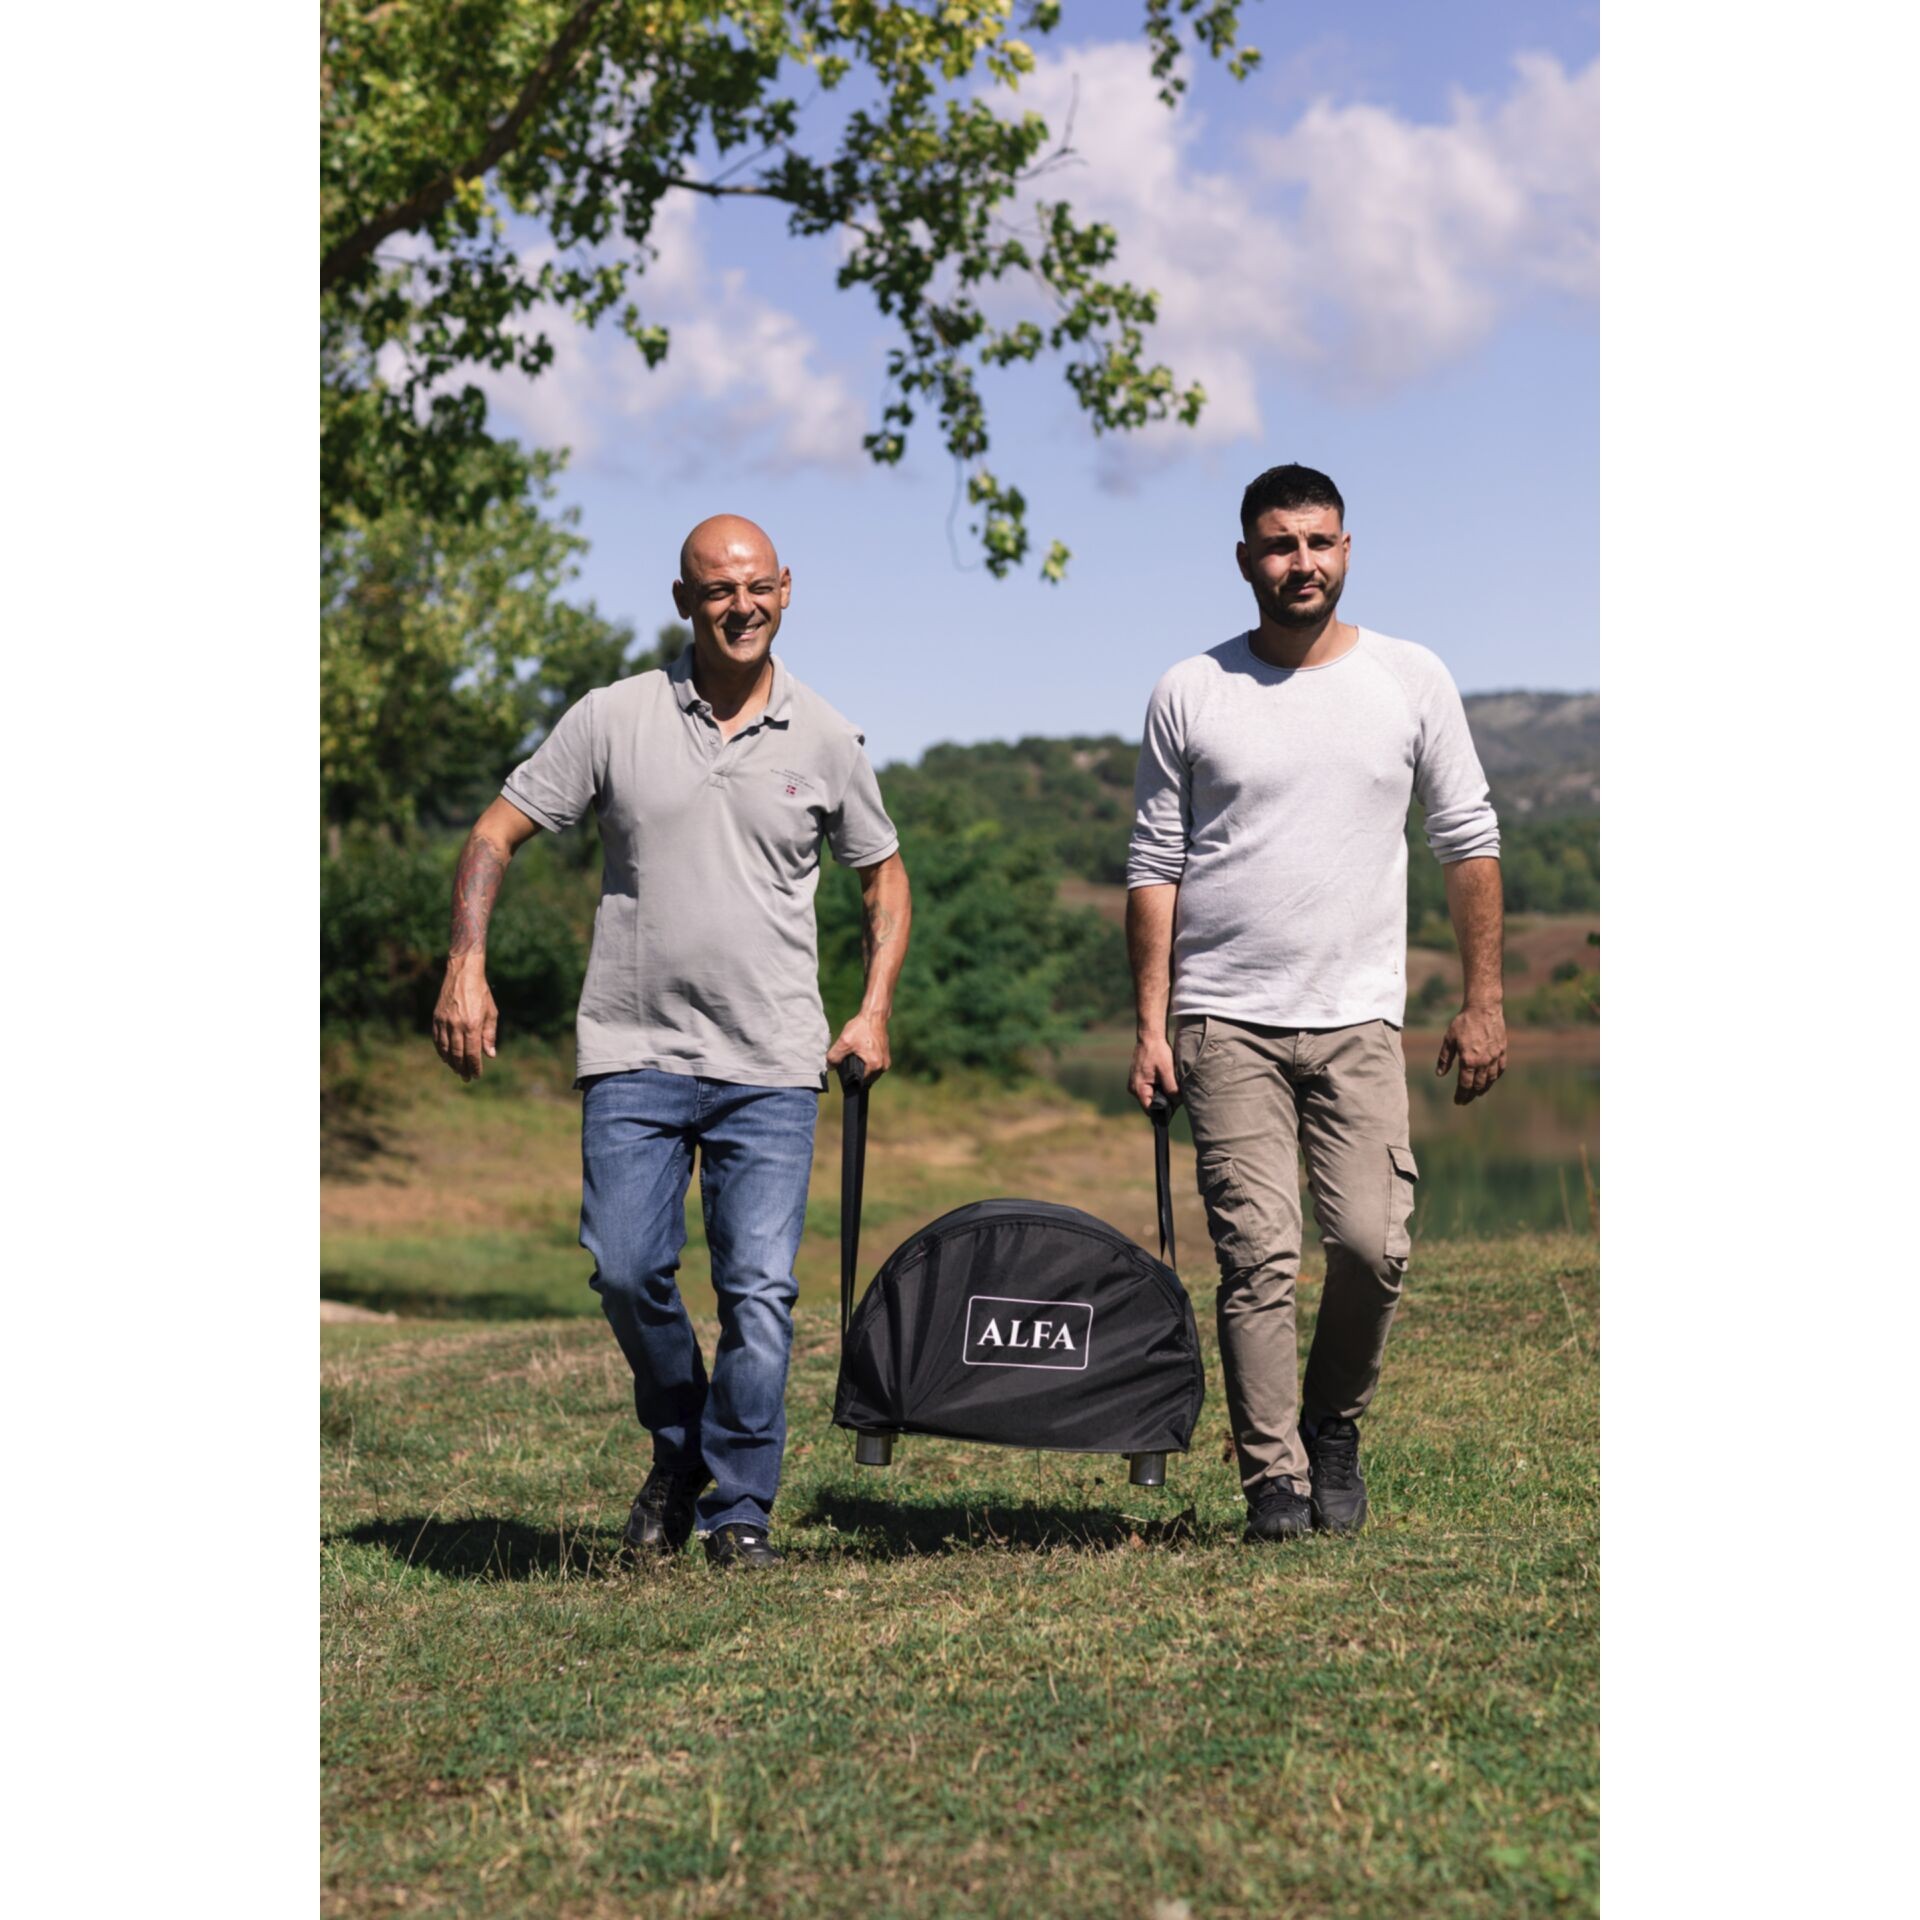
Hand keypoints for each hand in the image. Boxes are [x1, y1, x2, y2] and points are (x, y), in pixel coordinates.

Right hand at [433, 958, 498, 1081]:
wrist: (463, 973)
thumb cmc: (481, 993)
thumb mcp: (491, 1012)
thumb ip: (489, 1035)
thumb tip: (490, 1055)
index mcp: (472, 1024)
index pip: (472, 1053)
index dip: (474, 1066)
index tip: (477, 1075)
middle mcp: (456, 1025)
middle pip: (458, 1054)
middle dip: (463, 1068)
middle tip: (467, 1078)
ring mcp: (444, 1021)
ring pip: (445, 1049)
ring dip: (451, 1062)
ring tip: (457, 1070)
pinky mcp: (436, 1017)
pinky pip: (437, 1039)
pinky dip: (441, 1050)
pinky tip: (446, 1057)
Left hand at [828, 1010, 890, 1081]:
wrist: (874, 1016)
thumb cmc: (861, 1027)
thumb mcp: (844, 1042)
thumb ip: (834, 1057)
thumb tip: (829, 1067)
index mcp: (874, 1065)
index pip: (860, 1083)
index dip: (850, 1080)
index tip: (844, 1072)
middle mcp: (883, 1066)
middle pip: (866, 1079)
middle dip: (856, 1074)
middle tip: (847, 1063)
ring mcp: (886, 1061)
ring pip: (871, 1073)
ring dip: (862, 1069)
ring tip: (854, 1058)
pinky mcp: (885, 1056)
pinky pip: (874, 1065)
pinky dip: (867, 1062)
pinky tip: (860, 1054)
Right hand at [1128, 1033, 1178, 1111]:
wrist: (1150, 1037)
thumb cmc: (1157, 1052)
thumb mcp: (1167, 1070)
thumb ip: (1172, 1088)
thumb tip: (1176, 1102)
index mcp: (1138, 1088)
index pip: (1149, 1109)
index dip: (1162, 1111)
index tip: (1173, 1109)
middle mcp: (1134, 1088)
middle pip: (1150, 1103)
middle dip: (1163, 1102)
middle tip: (1176, 1097)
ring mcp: (1135, 1083)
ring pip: (1150, 1095)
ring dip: (1161, 1094)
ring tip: (1171, 1086)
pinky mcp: (1138, 1078)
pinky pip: (1149, 1088)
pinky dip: (1158, 1087)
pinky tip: (1166, 1080)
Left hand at [1436, 1004, 1506, 1105]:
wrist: (1483, 1009)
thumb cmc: (1463, 1023)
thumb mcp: (1449, 1040)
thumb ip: (1445, 1058)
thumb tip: (1439, 1074)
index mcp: (1468, 1060)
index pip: (1464, 1084)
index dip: (1461, 1094)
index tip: (1458, 1101)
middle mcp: (1483, 1061)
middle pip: (1478, 1085)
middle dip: (1471, 1095)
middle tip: (1466, 1100)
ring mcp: (1494, 1057)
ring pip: (1490, 1079)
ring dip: (1484, 1088)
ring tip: (1478, 1093)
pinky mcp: (1502, 1051)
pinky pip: (1500, 1069)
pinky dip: (1495, 1077)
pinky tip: (1491, 1079)